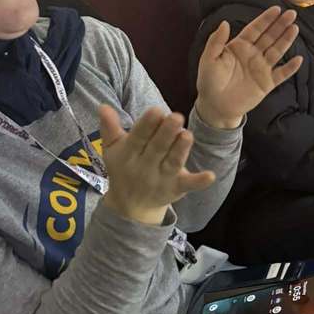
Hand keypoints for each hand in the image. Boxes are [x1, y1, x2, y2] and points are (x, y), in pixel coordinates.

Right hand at [100, 106, 215, 225]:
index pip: (139, 138)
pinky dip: (199, 182)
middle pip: (157, 148)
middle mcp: (145, 167)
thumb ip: (109, 128)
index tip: (157, 111)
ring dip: (180, 150)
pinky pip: (188, 185)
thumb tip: (103, 106)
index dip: (147, 125)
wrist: (129, 207)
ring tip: (187, 135)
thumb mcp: (112, 149)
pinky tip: (210, 175)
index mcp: (129, 154)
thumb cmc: (123, 168)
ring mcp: (162, 179)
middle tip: (177, 116)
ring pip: (172, 163)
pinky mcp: (176, 188)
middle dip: (166, 133)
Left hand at [195, 7, 302, 128]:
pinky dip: (290, 68)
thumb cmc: (209, 81)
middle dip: (280, 25)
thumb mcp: (209, 59)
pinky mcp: (267, 83)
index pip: (255, 29)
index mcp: (239, 46)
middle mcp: (253, 54)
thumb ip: (216, 41)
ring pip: (277, 51)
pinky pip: (281, 74)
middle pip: (269, 37)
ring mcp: (261, 68)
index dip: (265, 19)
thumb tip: (225, 23)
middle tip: (291, 13)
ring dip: (286, 40)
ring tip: (295, 28)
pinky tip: (298, 59)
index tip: (276, 9)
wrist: (215, 106)